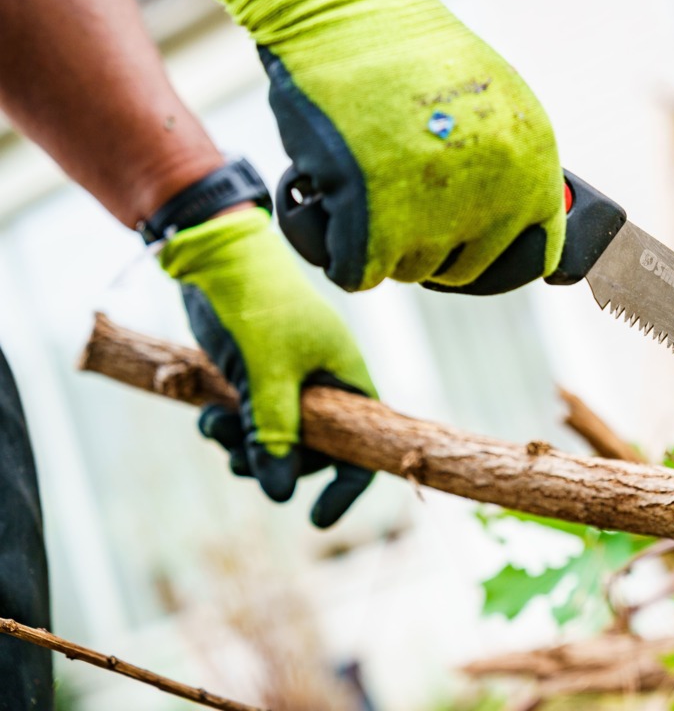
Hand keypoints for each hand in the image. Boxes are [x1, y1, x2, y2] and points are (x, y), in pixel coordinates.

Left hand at [159, 207, 376, 526]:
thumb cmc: (258, 305)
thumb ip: (275, 432)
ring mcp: (289, 381)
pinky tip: (207, 417)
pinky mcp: (256, 376)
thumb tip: (278, 495)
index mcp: (348, 380)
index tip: (317, 522)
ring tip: (212, 431)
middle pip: (311, 453)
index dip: (345, 488)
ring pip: (274, 439)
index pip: (362, 449)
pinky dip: (230, 429)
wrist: (218, 256)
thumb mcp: (269, 373)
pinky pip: (251, 422)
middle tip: (235, 460)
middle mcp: (324, 385)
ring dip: (243, 448)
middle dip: (273, 463)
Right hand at [212, 0, 565, 292]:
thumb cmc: (405, 52)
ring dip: (379, 240)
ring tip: (363, 176)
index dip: (495, 261)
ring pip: (408, 271)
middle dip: (427, 246)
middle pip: (463, 271)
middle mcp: (500, 196)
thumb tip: (512, 231)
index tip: (466, 252)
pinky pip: (358, 274)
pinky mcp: (378, 224)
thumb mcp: (489, 105)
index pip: (536, 257)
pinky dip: (337, 247)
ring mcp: (442, 213)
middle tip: (394, 200)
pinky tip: (332, 202)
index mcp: (536, 166)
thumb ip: (506, 170)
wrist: (344, 9)